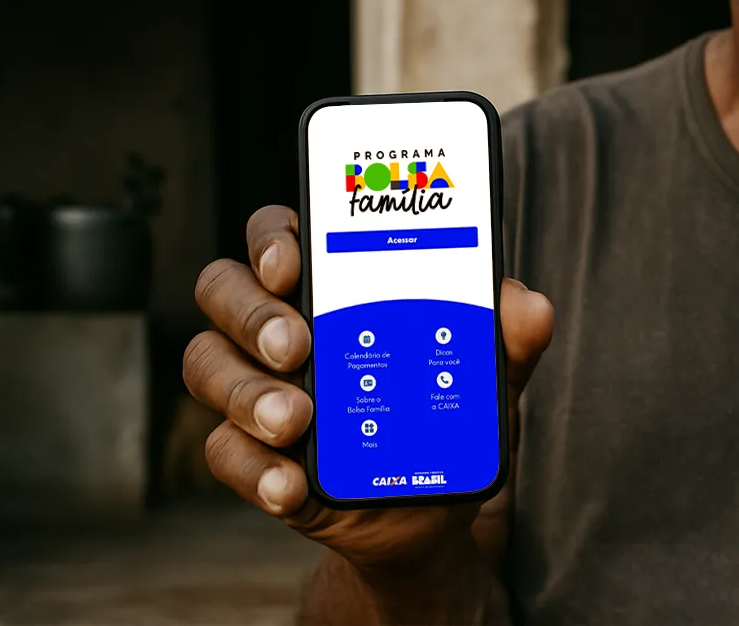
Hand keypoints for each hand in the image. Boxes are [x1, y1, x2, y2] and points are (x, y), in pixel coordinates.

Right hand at [183, 205, 553, 570]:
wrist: (434, 503)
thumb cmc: (448, 409)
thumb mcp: (487, 373)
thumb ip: (507, 337)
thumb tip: (529, 307)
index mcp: (329, 284)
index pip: (279, 234)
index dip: (273, 237)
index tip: (293, 262)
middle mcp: (278, 323)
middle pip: (225, 290)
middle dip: (252, 313)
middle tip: (296, 346)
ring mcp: (256, 386)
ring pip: (208, 366)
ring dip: (247, 392)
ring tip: (296, 420)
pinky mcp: (253, 453)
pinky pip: (224, 450)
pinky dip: (255, 468)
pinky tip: (291, 483)